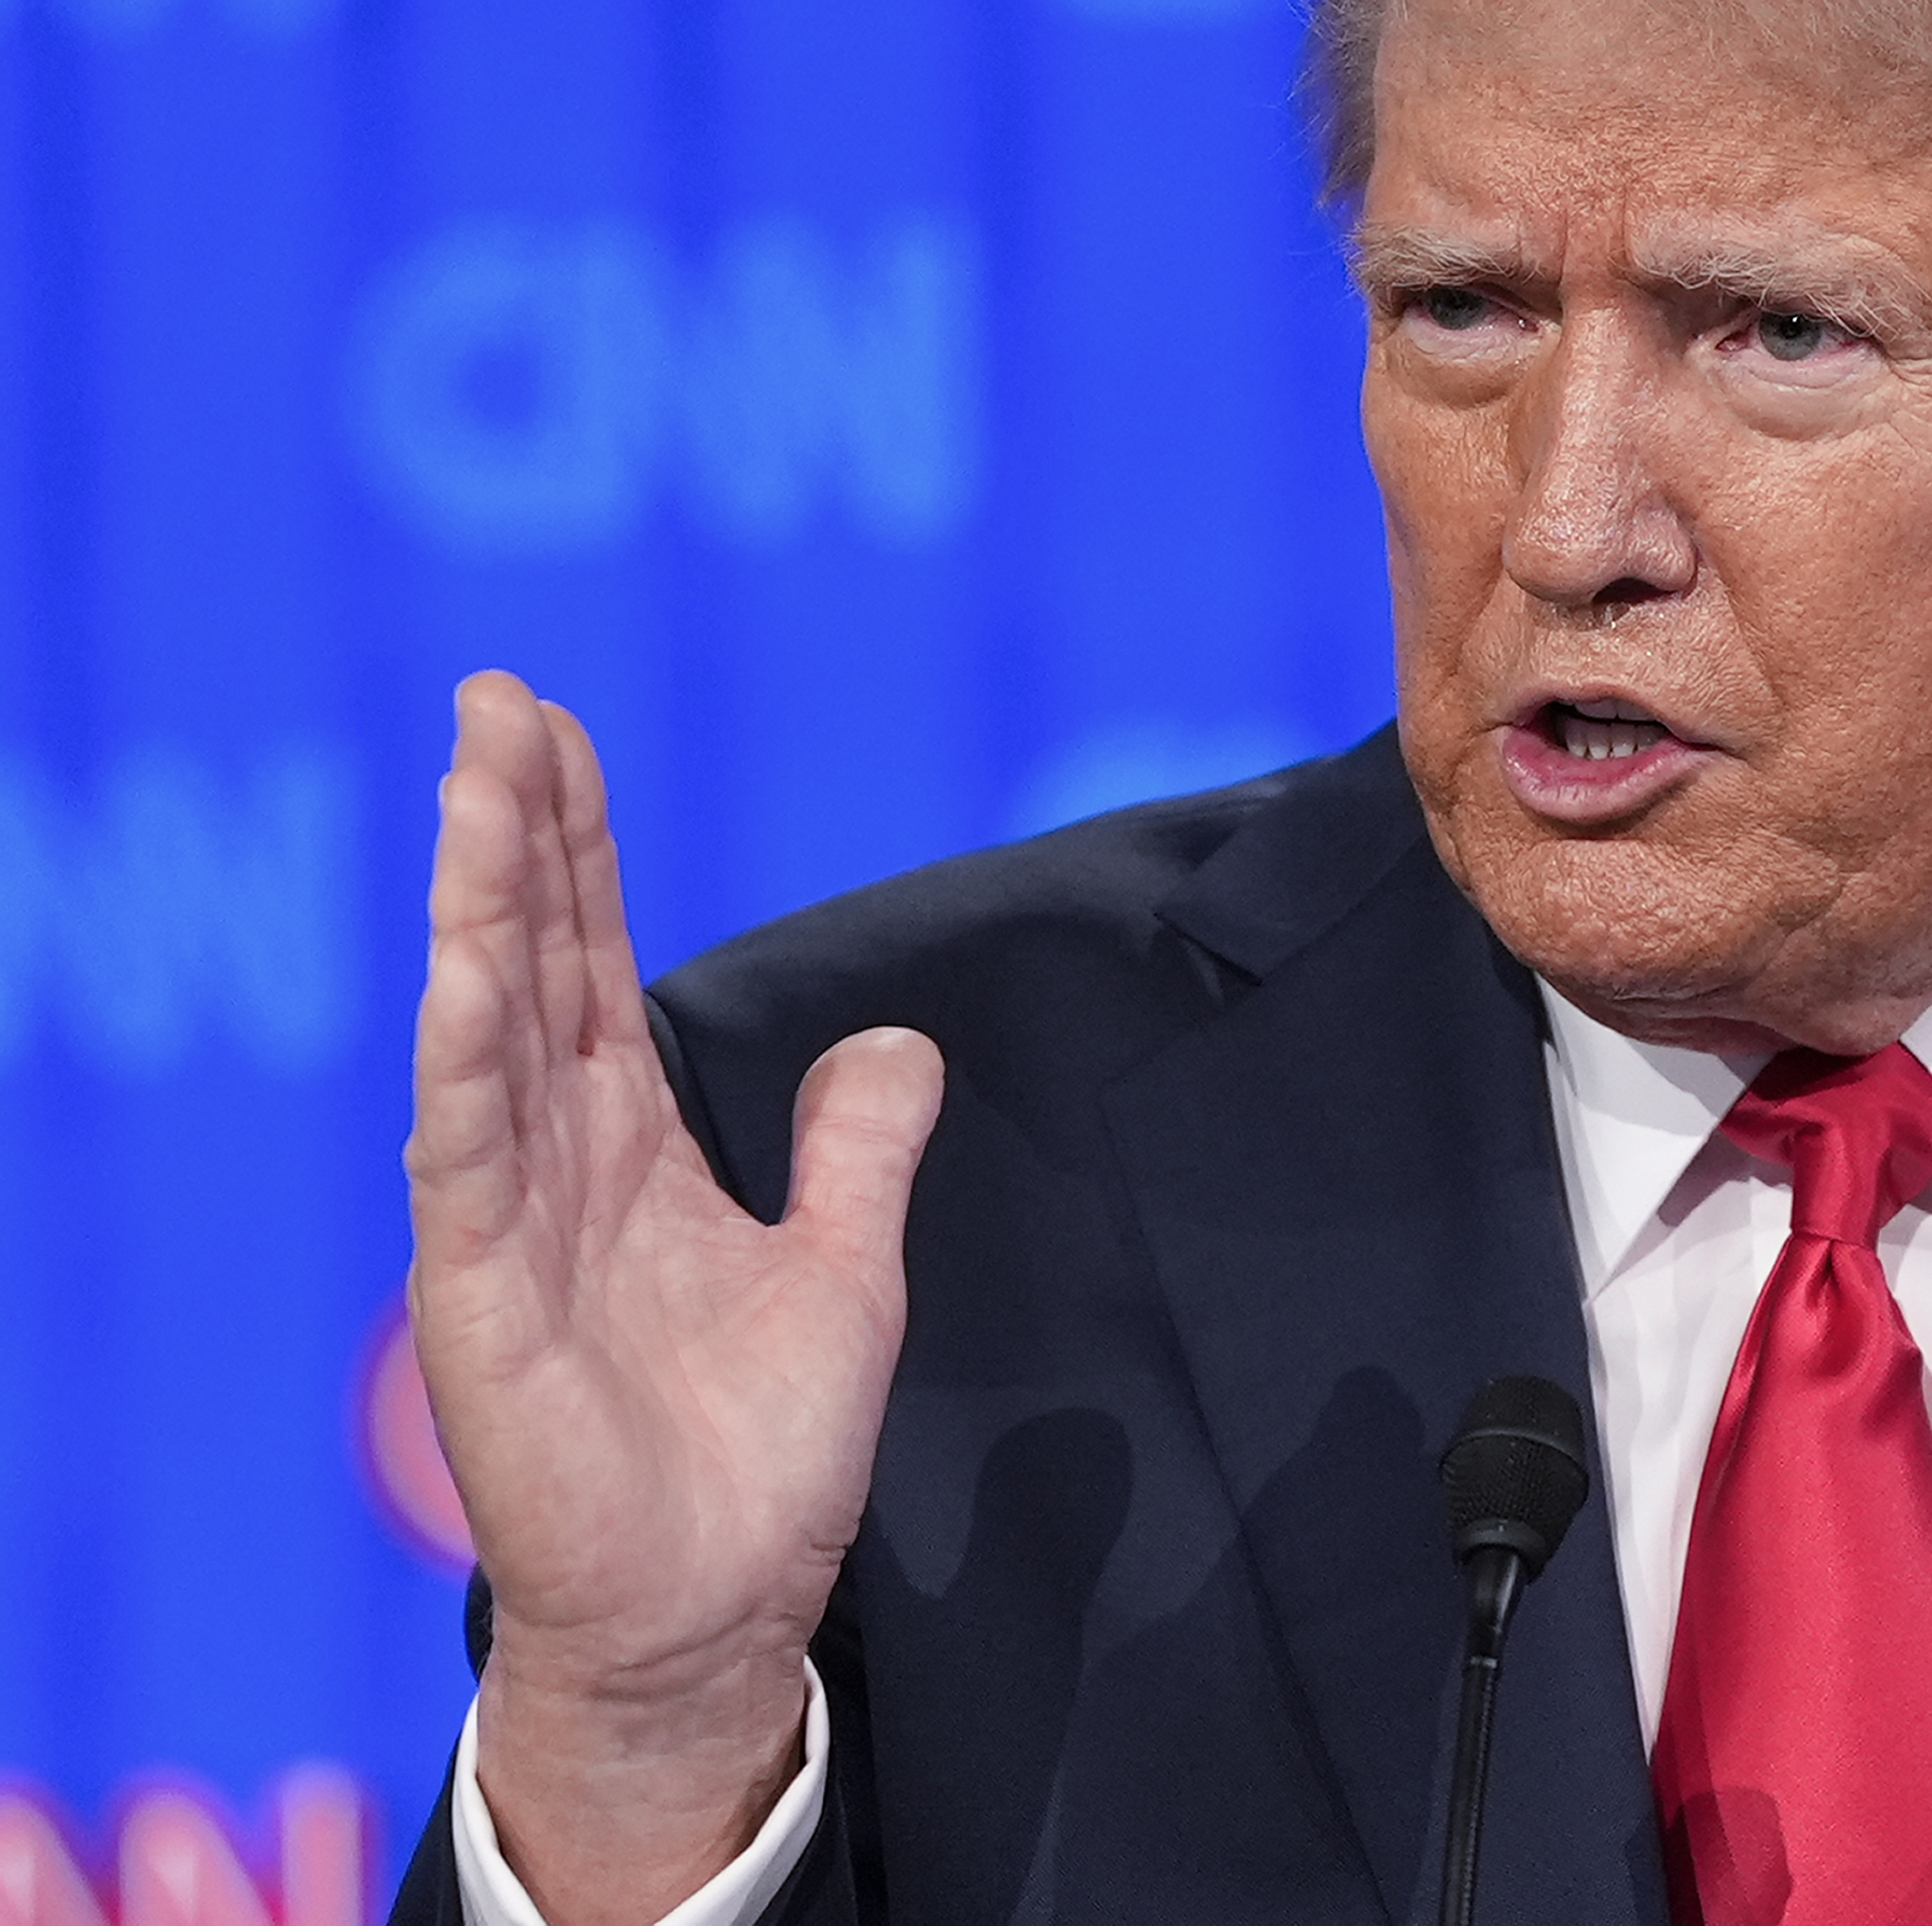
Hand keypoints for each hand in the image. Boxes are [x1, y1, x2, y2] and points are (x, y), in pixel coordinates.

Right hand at [406, 673, 942, 1925]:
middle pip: (529, 963)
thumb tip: (895, 1037)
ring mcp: (509, 1229)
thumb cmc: (756, 1451)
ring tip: (474, 788)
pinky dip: (466, 1071)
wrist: (716, 1605)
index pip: (592, 961)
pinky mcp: (485, 1310)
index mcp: (632, 1143)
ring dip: (478, 912)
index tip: (552, 731)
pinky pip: (468, 1169)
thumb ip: (860, 1147)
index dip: (574, 847)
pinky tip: (464, 979)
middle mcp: (557, 1162)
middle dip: (512, 832)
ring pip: (486, 1037)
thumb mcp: (846, 1269)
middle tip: (494, 701)